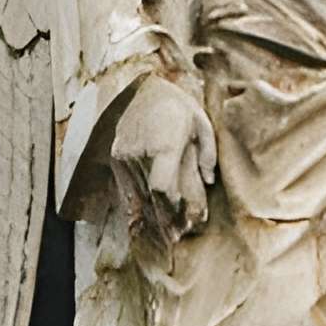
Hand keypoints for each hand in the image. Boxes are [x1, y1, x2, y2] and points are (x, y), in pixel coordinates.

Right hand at [110, 75, 216, 241]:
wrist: (141, 87)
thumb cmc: (176, 105)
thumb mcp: (200, 122)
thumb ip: (206, 153)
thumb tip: (209, 182)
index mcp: (163, 143)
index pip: (163, 187)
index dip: (173, 208)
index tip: (186, 221)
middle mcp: (139, 152)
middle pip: (151, 197)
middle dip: (166, 220)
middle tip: (178, 237)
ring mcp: (124, 156)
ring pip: (138, 197)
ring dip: (152, 218)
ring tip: (166, 236)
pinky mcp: (116, 159)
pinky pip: (126, 190)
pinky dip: (135, 208)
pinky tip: (141, 227)